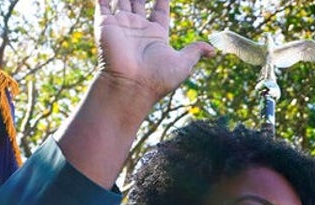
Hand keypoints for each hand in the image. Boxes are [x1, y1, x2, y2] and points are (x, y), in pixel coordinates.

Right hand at [94, 0, 212, 105]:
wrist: (131, 87)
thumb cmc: (158, 78)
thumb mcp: (183, 64)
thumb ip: (194, 51)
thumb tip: (213, 50)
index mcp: (156, 35)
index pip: (160, 10)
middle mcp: (138, 29)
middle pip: (139, 2)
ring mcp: (121, 26)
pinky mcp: (105, 25)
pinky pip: (102, 4)